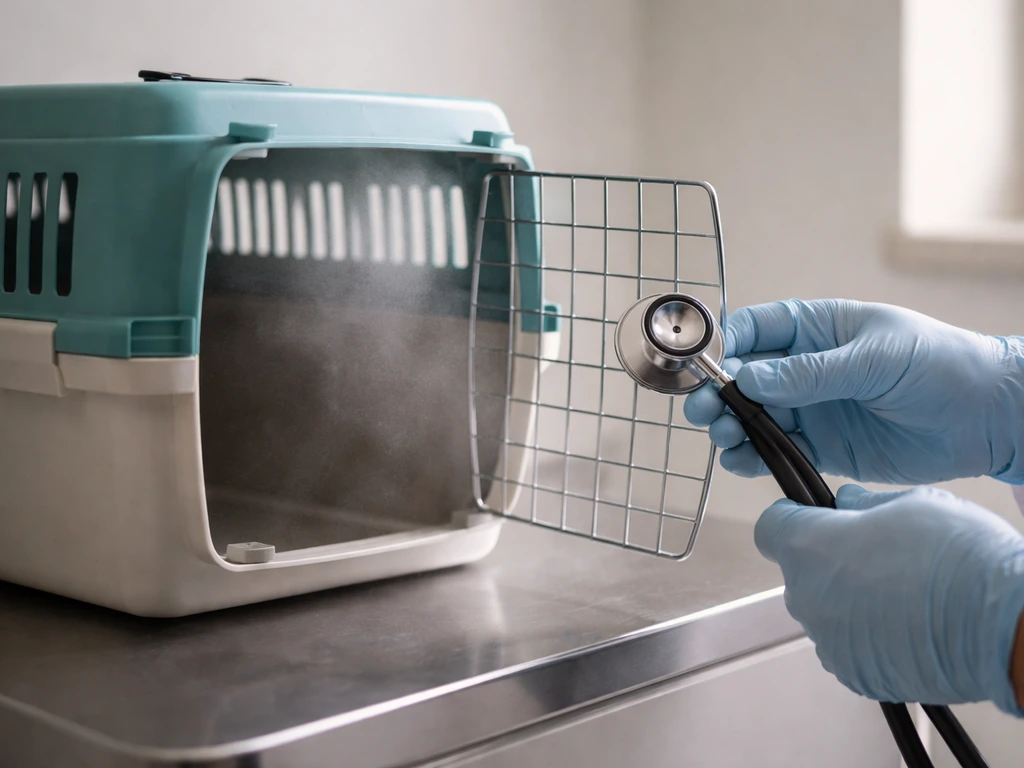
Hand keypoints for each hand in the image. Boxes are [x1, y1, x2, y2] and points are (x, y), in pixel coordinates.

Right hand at [683, 299, 1023, 484]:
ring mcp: (814, 408)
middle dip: (719, 392)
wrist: (988, 417)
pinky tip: (740, 462)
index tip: (709, 364)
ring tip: (722, 437)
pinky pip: (777, 451)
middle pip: (747, 376)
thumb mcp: (875, 359)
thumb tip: (749, 378)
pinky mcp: (824, 447)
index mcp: (819, 328)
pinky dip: (753, 458)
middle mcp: (808, 367)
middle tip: (703, 410)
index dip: (728, 343)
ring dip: (731, 426)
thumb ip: (812, 373)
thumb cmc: (939, 365)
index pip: (758, 328)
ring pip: (755, 416)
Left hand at [755, 484, 1023, 711]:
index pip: (770, 528)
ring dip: (849, 601)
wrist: (1000, 626)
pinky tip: (907, 624)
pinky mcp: (854, 674)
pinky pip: (848, 645)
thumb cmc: (957, 557)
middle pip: (801, 571)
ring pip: (825, 610)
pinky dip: (868, 636)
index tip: (813, 518)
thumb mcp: (911, 502)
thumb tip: (846, 503)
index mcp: (809, 547)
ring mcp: (828, 640)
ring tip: (902, 593)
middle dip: (828, 561)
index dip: (792, 519)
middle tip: (876, 555)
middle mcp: (806, 596)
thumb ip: (863, 503)